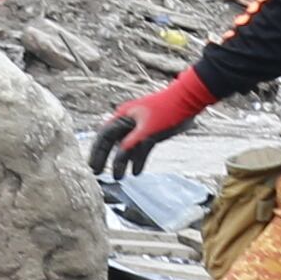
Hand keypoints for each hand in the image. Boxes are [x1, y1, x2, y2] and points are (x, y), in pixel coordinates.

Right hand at [90, 69, 208, 176]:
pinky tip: (136, 171)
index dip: (97, 152)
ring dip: (123, 162)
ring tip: (118, 177)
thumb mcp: (148, 128)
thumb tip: (119, 156)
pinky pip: (140, 149)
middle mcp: (128, 122)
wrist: (188, 102)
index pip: (104, 136)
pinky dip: (138, 159)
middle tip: (99, 175)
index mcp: (123, 117)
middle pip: (113, 143)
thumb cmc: (166, 110)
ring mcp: (139, 128)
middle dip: (106, 158)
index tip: (93, 167)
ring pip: (127, 147)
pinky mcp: (151, 134)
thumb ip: (132, 142)